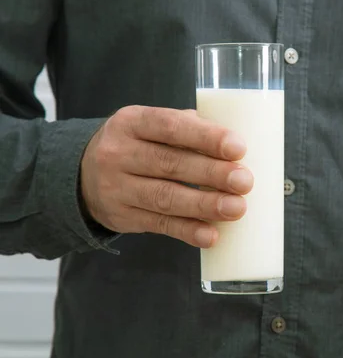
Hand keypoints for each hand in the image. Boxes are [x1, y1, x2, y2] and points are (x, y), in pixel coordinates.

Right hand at [81, 106, 253, 247]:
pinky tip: (211, 235)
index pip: (171, 126)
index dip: (205, 137)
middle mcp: (118, 153)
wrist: (82, 175)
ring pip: (165, 197)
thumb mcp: (150, 127)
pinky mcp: (122, 216)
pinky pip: (159, 225)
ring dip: (204, 205)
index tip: (238, 147)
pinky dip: (187, 231)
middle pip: (170, 164)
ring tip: (236, 208)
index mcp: (132, 122)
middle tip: (245, 181)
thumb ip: (187, 128)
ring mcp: (117, 187)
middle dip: (212, 173)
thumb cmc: (137, 145)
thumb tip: (233, 145)